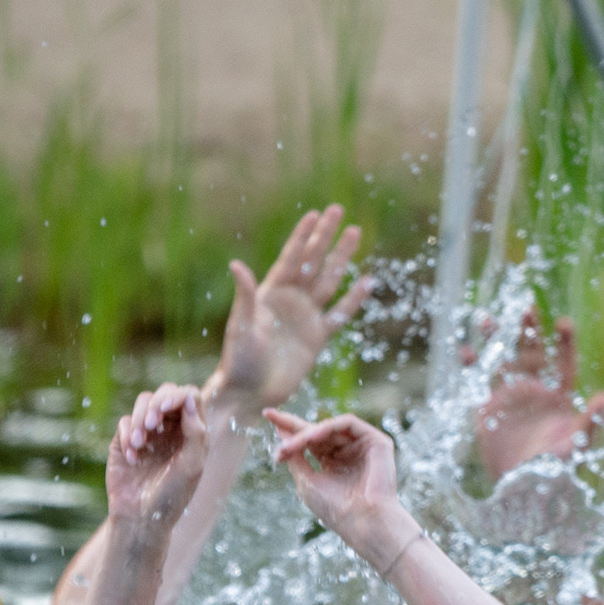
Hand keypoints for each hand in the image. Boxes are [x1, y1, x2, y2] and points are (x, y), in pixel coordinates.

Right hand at [105, 384, 211, 533]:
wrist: (141, 518)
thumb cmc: (172, 496)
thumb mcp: (191, 466)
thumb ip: (196, 433)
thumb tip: (189, 399)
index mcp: (191, 431)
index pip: (189, 397)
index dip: (179, 396)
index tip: (167, 409)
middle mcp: (170, 428)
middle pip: (165, 393)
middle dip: (157, 404)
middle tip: (152, 424)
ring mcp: (147, 432)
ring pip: (143, 402)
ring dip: (140, 418)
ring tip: (140, 443)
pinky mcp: (125, 440)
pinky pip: (124, 422)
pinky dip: (127, 436)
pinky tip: (133, 458)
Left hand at [212, 205, 373, 419]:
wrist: (250, 393)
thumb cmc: (237, 360)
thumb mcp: (240, 325)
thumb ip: (244, 295)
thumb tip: (236, 264)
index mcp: (269, 293)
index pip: (291, 257)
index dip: (303, 236)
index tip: (314, 214)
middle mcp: (290, 300)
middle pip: (313, 261)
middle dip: (325, 236)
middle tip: (338, 211)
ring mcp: (305, 317)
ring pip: (329, 280)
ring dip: (341, 257)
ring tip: (355, 233)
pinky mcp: (317, 338)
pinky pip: (340, 314)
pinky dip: (354, 299)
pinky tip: (367, 281)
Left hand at [265, 408, 404, 548]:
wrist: (364, 522)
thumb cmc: (336, 509)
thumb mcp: (306, 481)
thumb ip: (295, 456)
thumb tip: (281, 433)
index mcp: (332, 463)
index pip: (308, 441)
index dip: (288, 428)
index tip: (267, 415)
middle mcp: (347, 452)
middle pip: (316, 430)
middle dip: (293, 426)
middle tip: (272, 419)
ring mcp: (362, 445)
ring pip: (328, 427)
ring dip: (306, 433)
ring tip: (291, 446)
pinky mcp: (376, 441)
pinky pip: (348, 423)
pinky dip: (328, 427)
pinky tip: (312, 436)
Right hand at [471, 308, 603, 483]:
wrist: (522, 490)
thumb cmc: (554, 470)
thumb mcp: (575, 446)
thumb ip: (589, 421)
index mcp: (558, 397)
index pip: (562, 363)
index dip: (564, 343)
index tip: (563, 323)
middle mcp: (534, 391)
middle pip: (532, 353)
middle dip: (529, 331)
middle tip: (527, 308)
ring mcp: (509, 397)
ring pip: (501, 360)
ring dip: (495, 339)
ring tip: (486, 317)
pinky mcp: (487, 409)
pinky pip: (477, 382)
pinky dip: (471, 366)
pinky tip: (465, 349)